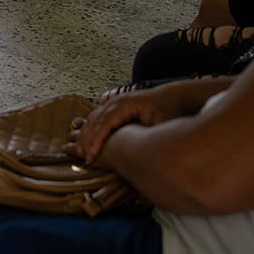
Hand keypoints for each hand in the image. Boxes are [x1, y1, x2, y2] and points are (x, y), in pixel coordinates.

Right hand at [69, 86, 190, 164]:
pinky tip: (87, 141)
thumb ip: (149, 135)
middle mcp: (117, 101)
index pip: (106, 122)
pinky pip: (97, 116)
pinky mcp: (115, 106)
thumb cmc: (168, 110)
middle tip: (84, 156)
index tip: (93, 154)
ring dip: (86, 134)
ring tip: (81, 151)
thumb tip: (139, 151)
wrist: (171, 97)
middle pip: (95, 120)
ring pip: (93, 118)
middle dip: (88, 139)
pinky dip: (90, 129)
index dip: (97, 139)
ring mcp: (114, 102)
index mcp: (126, 104)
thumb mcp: (162, 124)